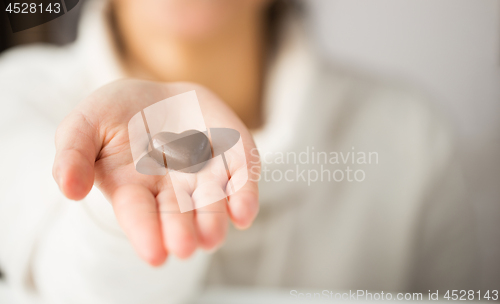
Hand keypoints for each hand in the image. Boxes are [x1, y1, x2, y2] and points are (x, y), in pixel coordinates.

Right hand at [52, 80, 259, 265]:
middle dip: (182, 232)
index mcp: (133, 188)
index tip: (154, 254)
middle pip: (178, 216)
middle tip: (185, 247)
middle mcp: (171, 190)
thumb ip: (73, 154)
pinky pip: (241, 178)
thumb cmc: (115, 115)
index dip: (145, 233)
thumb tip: (69, 190)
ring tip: (212, 236)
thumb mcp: (84, 124)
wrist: (156, 97)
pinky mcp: (231, 159)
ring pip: (211, 204)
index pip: (138, 214)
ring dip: (214, 221)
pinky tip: (243, 211)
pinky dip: (244, 196)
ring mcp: (203, 176)